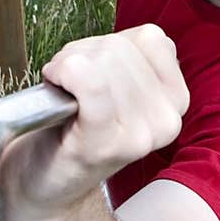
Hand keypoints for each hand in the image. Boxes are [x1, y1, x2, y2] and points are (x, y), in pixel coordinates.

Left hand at [0, 24, 188, 216]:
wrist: (42, 182)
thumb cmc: (74, 127)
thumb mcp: (120, 86)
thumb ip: (133, 56)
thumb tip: (123, 40)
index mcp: (176, 101)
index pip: (151, 38)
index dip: (110, 43)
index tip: (93, 68)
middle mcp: (167, 120)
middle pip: (120, 47)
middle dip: (83, 53)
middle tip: (68, 83)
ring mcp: (139, 135)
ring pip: (102, 59)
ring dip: (67, 63)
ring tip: (62, 91)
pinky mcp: (105, 143)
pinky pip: (91, 82)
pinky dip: (65, 72)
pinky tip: (56, 87)